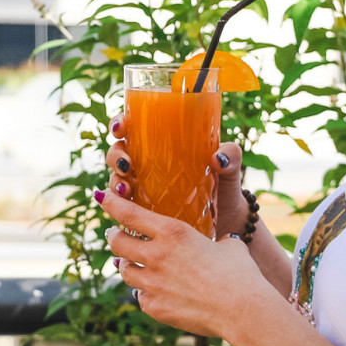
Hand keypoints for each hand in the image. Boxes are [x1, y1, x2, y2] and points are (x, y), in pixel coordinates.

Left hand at [97, 187, 277, 339]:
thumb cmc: (240, 274)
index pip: (129, 213)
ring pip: (124, 270)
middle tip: (115, 234)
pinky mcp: (155, 307)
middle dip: (114, 236)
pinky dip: (144, 292)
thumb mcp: (228, 246)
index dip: (111, 203)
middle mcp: (156, 256)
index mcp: (173, 233)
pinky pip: (140, 297)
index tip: (101, 196)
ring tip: (132, 262)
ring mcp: (152, 284)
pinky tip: (154, 291)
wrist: (242, 310)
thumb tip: (222, 243)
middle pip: (117, 242)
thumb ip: (216, 241)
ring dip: (126, 263)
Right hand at [105, 113, 249, 235]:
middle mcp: (149, 164)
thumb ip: (230, 156)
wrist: (230, 221)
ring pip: (117, 178)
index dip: (120, 124)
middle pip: (119, 152)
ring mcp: (145, 187)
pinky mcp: (146, 211)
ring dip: (115, 181)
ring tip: (126, 188)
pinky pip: (124, 207)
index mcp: (163, 144)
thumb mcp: (229, 167)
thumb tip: (218, 157)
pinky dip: (119, 205)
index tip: (120, 128)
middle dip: (116, 156)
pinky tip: (125, 205)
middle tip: (127, 164)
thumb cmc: (225, 185)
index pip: (135, 128)